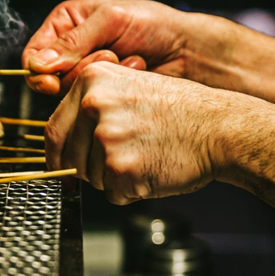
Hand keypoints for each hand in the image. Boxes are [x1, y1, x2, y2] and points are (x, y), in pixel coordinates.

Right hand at [22, 0, 190, 94]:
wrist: (187, 49)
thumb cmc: (153, 24)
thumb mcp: (111, 19)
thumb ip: (74, 42)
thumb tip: (39, 65)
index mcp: (66, 24)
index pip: (33, 54)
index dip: (39, 70)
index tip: (51, 80)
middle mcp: (72, 51)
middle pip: (50, 78)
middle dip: (80, 70)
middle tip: (110, 55)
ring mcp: (88, 75)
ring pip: (71, 92)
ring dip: (101, 76)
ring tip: (128, 59)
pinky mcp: (104, 94)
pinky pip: (94, 101)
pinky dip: (115, 87)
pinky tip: (136, 70)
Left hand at [45, 61, 220, 203]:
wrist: (220, 128)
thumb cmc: (185, 111)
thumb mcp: (132, 87)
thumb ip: (95, 106)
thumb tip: (66, 138)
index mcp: (92, 80)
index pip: (54, 130)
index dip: (58, 154)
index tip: (61, 166)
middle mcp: (94, 105)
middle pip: (69, 158)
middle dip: (90, 169)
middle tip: (124, 159)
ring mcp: (106, 137)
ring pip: (91, 178)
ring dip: (114, 178)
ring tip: (147, 156)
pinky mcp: (121, 168)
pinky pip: (113, 194)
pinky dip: (132, 191)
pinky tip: (153, 169)